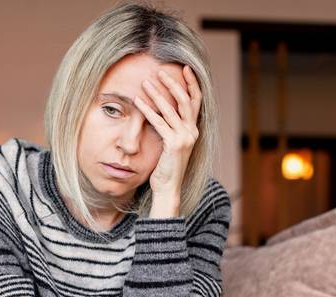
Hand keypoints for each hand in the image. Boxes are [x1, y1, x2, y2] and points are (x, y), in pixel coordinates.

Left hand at [133, 64, 201, 197]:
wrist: (168, 188)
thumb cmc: (166, 168)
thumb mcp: (171, 144)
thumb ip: (170, 128)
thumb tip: (161, 111)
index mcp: (193, 131)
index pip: (196, 102)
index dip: (192, 84)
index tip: (185, 68)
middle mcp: (192, 132)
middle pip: (185, 101)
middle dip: (173, 84)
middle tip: (160, 71)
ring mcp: (184, 138)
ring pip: (171, 109)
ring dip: (157, 94)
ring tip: (145, 83)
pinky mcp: (174, 145)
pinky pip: (159, 122)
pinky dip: (148, 110)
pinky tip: (138, 102)